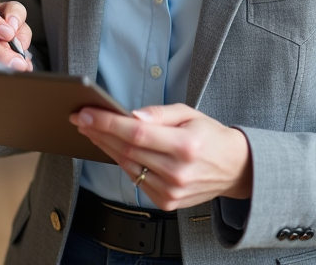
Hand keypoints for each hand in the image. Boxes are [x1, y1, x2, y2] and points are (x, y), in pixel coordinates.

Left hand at [71, 103, 251, 210]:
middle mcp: (177, 171)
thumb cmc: (210, 137)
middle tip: (81, 119)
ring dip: (105, 147)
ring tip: (91, 131)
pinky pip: (136, 179)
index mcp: (185, 146)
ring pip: (127, 166)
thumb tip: (132, 116)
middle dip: (99, 132)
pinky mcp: (167, 202)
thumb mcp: (190, 114)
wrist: (234, 168)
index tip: (86, 113)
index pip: (136, 133)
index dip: (107, 123)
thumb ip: (160, 114)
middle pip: (127, 150)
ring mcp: (171, 190)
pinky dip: (122, 162)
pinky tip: (112, 149)